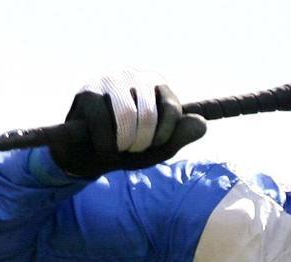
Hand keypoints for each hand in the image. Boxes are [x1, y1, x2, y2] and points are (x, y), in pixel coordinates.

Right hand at [47, 69, 207, 179]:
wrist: (87, 156)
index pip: (172, 109)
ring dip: (123, 144)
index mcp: (156, 85)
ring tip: (118, 150)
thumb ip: (179, 137)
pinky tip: (103, 151)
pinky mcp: (87, 92)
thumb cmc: (126, 148)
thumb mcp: (157, 148)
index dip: (164, 136)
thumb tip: (203, 125)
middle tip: (131, 151)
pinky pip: (102, 122)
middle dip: (141, 143)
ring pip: (126, 116)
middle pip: (148, 114)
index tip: (152, 146)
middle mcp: (134, 75)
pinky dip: (106, 146)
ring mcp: (109, 80)